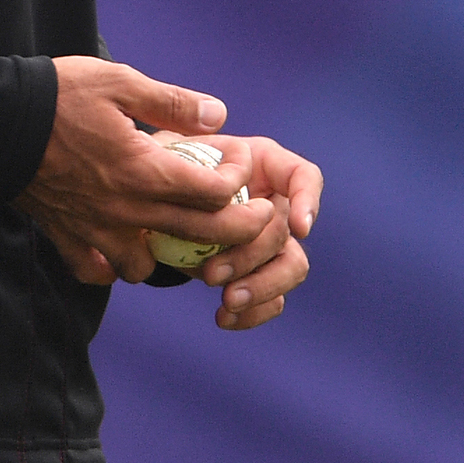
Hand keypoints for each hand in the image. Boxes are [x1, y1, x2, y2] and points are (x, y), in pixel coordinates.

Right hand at [16, 57, 270, 284]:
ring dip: (167, 256)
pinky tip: (119, 250)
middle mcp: (126, 210)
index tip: (240, 166)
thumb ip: (172, 103)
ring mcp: (95, 229)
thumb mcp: (119, 81)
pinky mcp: (66, 236)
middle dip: (238, 231)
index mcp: (144, 171)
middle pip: (198, 237)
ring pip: (147, 268)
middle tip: (254, 219)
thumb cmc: (58, 96)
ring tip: (173, 233)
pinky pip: (96, 272)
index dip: (238, 182)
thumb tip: (218, 116)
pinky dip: (111, 268)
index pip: (214, 194)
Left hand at [181, 133, 320, 330]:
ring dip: (261, 287)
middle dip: (251, 255)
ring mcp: (270, 242)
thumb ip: (175, 144)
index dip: (307, 200)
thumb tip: (189, 145)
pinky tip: (224, 318)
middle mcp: (273, 202)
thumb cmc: (165, 168)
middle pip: (284, 230)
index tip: (299, 227)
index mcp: (260, 164)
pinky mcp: (258, 274)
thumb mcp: (165, 150)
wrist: (156, 205)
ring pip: (292, 267)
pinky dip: (253, 313)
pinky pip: (273, 299)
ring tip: (226, 300)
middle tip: (211, 274)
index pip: (303, 175)